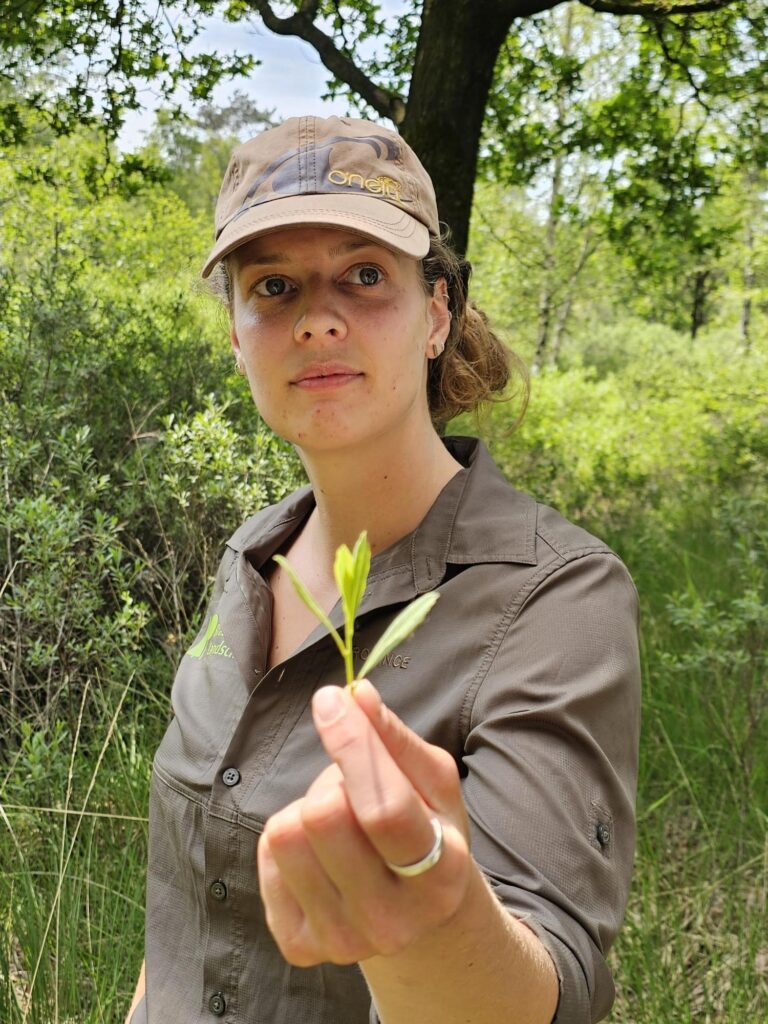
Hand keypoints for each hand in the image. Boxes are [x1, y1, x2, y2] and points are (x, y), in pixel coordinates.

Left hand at [257, 679, 473, 966]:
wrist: (416, 914)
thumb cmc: (427, 828)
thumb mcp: (432, 782)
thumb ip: (394, 737)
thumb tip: (355, 695)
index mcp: (439, 874)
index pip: (382, 806)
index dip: (351, 744)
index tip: (330, 700)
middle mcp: (393, 921)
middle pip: (323, 817)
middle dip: (333, 781)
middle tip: (352, 790)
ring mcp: (343, 940)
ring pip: (285, 835)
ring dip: (306, 810)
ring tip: (339, 823)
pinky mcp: (299, 946)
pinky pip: (266, 857)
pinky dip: (287, 841)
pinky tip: (319, 855)